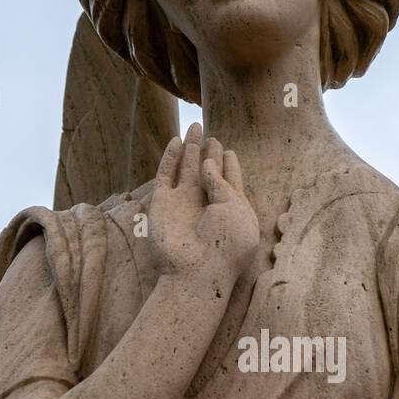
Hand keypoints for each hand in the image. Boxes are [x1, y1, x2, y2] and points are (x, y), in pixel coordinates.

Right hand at [145, 122, 258, 285]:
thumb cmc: (225, 244)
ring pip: (187, 169)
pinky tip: (177, 141)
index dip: (229, 165)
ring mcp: (184, 203)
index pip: (230, 181)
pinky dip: (171, 157)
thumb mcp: (235, 208)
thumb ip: (222, 183)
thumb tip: (208, 163)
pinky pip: (166, 174)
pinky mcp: (163, 203)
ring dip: (192, 149)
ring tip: (196, 127)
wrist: (197, 271)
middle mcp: (207, 205)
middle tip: (213, 137)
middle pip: (208, 173)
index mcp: (231, 209)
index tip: (229, 151)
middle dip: (211, 154)